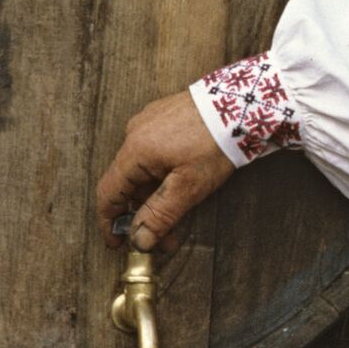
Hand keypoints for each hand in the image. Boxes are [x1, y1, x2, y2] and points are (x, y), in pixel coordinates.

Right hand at [96, 91, 232, 250]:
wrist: (241, 103)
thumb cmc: (215, 142)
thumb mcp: (188, 186)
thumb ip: (160, 215)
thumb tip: (138, 240)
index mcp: (134, 151)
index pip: (108, 194)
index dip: (110, 223)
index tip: (118, 244)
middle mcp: (135, 133)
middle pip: (128, 183)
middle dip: (143, 214)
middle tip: (163, 238)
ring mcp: (149, 122)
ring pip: (144, 168)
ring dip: (156, 195)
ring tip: (178, 217)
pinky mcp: (165, 116)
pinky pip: (155, 152)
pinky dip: (163, 174)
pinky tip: (181, 187)